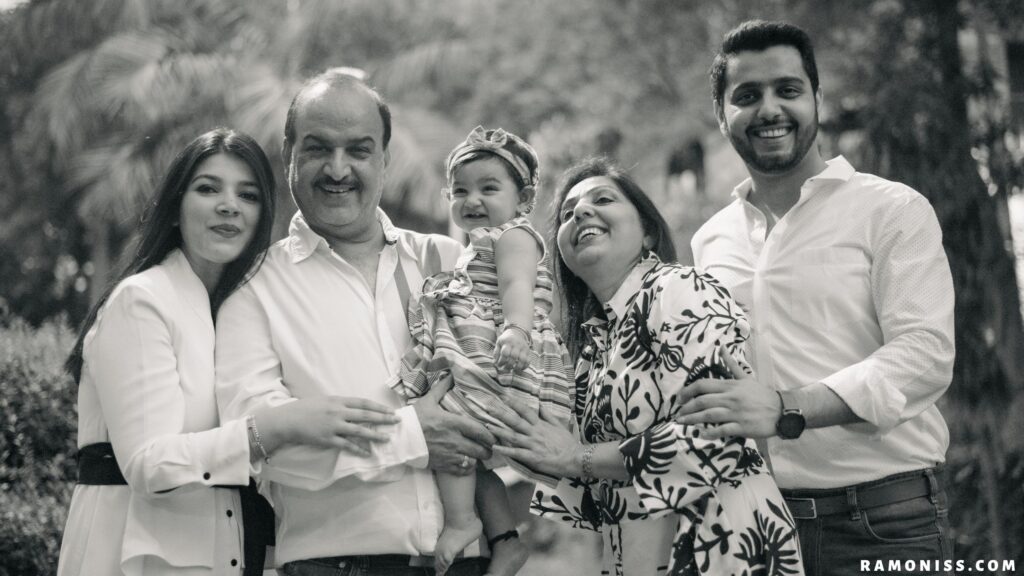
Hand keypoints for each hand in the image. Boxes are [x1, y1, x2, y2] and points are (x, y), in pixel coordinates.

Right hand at [256, 396, 399, 455]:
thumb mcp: (324, 400)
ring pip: (359, 431)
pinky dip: (358, 449)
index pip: (364, 403)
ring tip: (387, 438)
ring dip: (375, 435)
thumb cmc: (305, 409)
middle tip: (397, 421)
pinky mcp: (328, 439)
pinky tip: (368, 453)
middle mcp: (338, 412)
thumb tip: (355, 408)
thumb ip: (340, 404)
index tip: (391, 410)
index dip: (379, 407)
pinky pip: (347, 445)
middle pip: (366, 415)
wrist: (288, 420)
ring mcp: (333, 426)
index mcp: (338, 400)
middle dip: (383, 418)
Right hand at [414, 376, 495, 474]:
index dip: (490, 435)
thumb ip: (442, 388)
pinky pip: (462, 470)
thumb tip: (451, 375)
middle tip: (490, 447)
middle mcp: (454, 440)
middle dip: (488, 449)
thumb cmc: (414, 419)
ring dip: (478, 458)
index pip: (479, 431)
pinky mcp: (443, 465)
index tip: (493, 436)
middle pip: (481, 449)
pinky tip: (467, 462)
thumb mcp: (428, 401)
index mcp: (453, 423)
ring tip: (480, 455)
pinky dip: (467, 467)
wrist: (399, 438)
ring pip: (473, 460)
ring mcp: (449, 454)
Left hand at [487, 399, 579, 478]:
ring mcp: (532, 445)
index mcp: (540, 425)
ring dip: (499, 430)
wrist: (575, 458)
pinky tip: (495, 447)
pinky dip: (505, 450)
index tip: (503, 396)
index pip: (525, 411)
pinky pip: (516, 453)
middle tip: (488, 406)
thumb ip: (548, 415)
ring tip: (487, 425)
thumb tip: (540, 404)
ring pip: (513, 436)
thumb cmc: (568, 443)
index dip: (514, 403)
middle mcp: (534, 432)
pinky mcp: (532, 457)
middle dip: (501, 413)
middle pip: (515, 421)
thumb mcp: (559, 426)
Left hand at [494, 328, 529, 373]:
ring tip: (513, 370)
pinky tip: (519, 369)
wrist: (517, 332)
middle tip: (505, 369)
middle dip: (509, 365)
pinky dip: (524, 366)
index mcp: (508, 342)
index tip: (499, 365)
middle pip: (514, 356)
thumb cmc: (506, 340)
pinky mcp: (528, 351)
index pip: (505, 353)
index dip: (502, 361)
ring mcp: (523, 348)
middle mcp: (516, 345)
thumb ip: (496, 352)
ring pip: (523, 359)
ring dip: (517, 367)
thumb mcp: (499, 343)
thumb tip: (495, 363)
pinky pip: (528, 361)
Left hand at [676, 345, 780, 438]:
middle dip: (687, 408)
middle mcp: (731, 398)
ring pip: (710, 415)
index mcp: (730, 385)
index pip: (703, 385)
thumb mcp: (746, 377)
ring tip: (683, 423)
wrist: (782, 410)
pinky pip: (723, 429)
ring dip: (693, 419)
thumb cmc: (761, 394)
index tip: (680, 398)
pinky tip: (702, 433)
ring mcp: (737, 412)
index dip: (688, 391)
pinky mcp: (743, 426)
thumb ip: (731, 364)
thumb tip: (722, 348)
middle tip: (678, 414)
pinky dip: (711, 432)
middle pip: (703, 401)